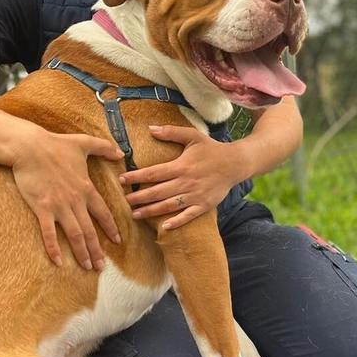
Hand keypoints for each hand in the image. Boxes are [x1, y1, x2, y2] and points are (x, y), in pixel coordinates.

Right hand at [12, 129, 123, 268]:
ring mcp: (59, 206)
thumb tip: (120, 153)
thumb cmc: (55, 144)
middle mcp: (75, 201)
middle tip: (101, 266)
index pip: (103, 213)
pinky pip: (49, 233)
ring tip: (87, 267)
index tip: (117, 241)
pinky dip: (54, 248)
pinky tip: (57, 262)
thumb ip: (104, 148)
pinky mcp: (42, 208)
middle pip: (90, 230)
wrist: (29, 147)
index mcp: (86, 188)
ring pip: (75, 235)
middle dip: (97, 250)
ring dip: (82, 253)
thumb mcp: (83, 143)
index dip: (111, 228)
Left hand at [120, 125, 238, 228]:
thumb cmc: (211, 149)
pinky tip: (164, 227)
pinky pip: (188, 216)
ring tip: (135, 214)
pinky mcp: (204, 206)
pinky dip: (176, 222)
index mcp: (181, 166)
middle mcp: (186, 182)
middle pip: (157, 192)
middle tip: (124, 201)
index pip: (153, 173)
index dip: (136, 177)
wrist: (235, 163)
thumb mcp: (193, 136)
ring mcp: (195, 196)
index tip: (121, 180)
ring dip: (151, 211)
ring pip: (168, 206)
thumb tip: (150, 129)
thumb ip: (171, 132)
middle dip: (139, 197)